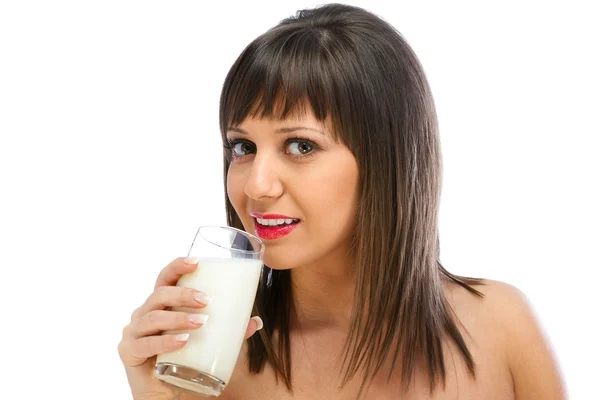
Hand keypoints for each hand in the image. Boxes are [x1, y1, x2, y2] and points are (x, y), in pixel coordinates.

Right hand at [118, 257, 261, 399]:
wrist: (166, 394)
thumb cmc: (185, 361)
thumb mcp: (209, 343)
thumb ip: (230, 332)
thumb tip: (256, 321)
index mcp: (161, 305)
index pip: (165, 278)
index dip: (177, 266)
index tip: (197, 262)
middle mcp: (144, 313)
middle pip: (159, 294)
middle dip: (184, 294)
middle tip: (207, 300)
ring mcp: (133, 332)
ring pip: (153, 317)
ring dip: (178, 317)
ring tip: (201, 322)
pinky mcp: (128, 352)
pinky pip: (145, 343)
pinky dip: (165, 341)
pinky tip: (182, 341)